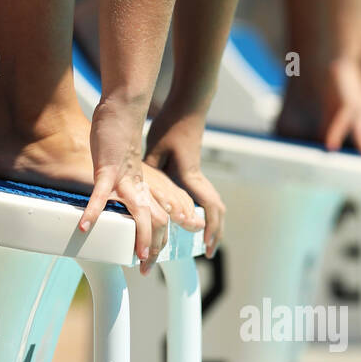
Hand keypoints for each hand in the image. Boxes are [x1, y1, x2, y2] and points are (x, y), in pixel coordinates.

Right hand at [80, 95, 173, 274]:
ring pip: (141, 212)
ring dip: (141, 236)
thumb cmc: (124, 148)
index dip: (164, 241)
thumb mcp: (136, 175)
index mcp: (150, 190)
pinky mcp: (108, 170)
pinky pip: (100, 194)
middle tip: (146, 269)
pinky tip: (85, 227)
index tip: (157, 260)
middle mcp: (143, 187)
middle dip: (154, 247)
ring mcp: (127, 179)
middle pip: (158, 222)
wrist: (120, 115)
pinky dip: (93, 211)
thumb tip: (141, 212)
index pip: (165, 221)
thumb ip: (140, 194)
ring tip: (137, 256)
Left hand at [145, 109, 224, 255]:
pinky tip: (194, 218)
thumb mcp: (156, 151)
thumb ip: (150, 174)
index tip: (206, 247)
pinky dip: (204, 212)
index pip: (207, 208)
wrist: (186, 109)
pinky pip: (204, 198)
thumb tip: (143, 197)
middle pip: (216, 211)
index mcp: (191, 177)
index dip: (209, 229)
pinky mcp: (194, 172)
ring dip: (212, 224)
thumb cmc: (170, 127)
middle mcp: (199, 180)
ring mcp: (199, 176)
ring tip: (205, 240)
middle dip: (215, 232)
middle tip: (208, 252)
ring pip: (213, 205)